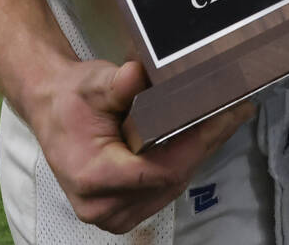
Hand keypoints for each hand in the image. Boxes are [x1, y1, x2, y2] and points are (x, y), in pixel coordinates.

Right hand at [30, 57, 254, 232]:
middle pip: (171, 179)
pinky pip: (163, 188)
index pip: (160, 170)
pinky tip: (203, 136)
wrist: (52, 109)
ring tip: (227, 119)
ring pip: (171, 186)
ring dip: (200, 153)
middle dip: (207, 143)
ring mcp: (112, 214)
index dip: (197, 144)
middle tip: (237, 111)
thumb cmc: (72, 98)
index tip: (223, 115)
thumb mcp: (92, 83)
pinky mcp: (122, 210)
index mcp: (94, 176)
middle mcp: (103, 205)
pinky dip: (184, 161)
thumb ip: (116, 83)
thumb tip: (137, 74)